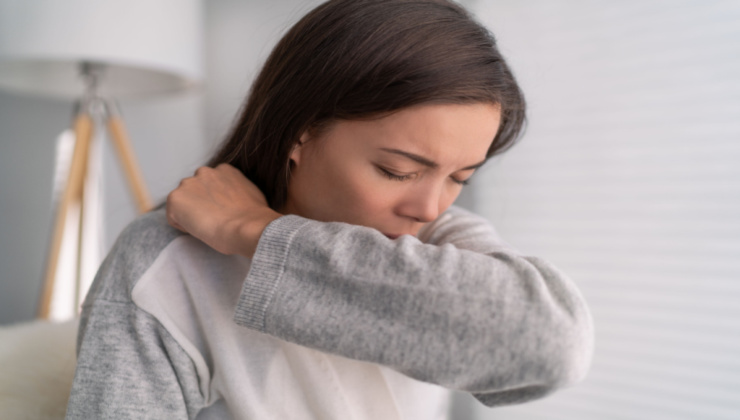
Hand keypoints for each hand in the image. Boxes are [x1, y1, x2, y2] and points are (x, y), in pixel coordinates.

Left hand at [166, 163, 280, 257]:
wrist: (245, 227)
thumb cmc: (253, 217)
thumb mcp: (251, 194)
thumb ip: (238, 191)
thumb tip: (236, 202)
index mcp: (224, 169)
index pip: (211, 184)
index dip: (215, 201)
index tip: (222, 213)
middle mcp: (204, 171)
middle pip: (195, 190)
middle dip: (200, 203)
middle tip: (213, 221)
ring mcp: (188, 184)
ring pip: (183, 203)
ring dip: (190, 213)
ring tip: (206, 226)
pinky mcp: (175, 198)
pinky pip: (174, 216)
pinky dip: (183, 225)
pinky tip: (199, 230)